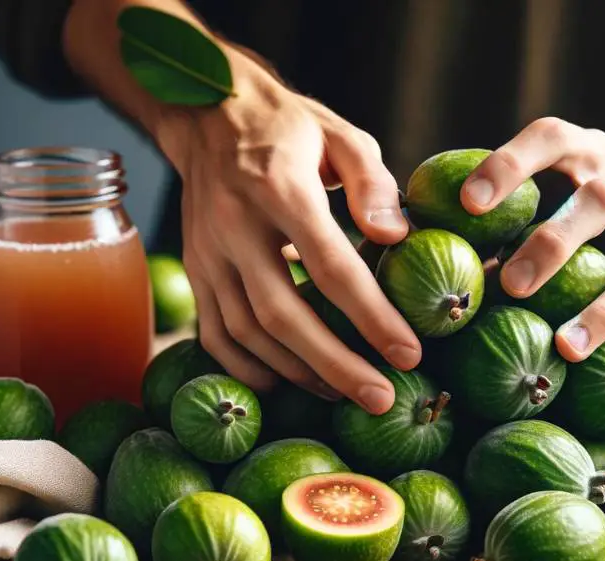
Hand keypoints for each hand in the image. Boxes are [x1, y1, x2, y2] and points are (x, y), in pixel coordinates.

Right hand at [155, 53, 419, 413]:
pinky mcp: (195, 270)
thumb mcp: (342, 137)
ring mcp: (207, 252)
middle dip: (335, 365)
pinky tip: (287, 384)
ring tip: (345, 393)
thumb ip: (373, 184)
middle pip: (282, 315)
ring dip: (297, 372)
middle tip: (380, 399)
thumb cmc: (290, 129)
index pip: (330, 266)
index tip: (409, 353)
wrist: (208, 116)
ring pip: (247, 332)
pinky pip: (214, 334)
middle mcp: (235, 226)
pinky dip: (248, 368)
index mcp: (280, 188)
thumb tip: (396, 236)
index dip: (371, 316)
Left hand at [461, 117, 604, 361]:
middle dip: (554, 244)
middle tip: (512, 286)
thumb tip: (411, 248)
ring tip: (566, 348)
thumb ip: (498, 217)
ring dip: (603, 310)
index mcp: (588, 153)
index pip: (551, 138)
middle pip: (599, 201)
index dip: (511, 164)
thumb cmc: (575, 215)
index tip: (469, 202)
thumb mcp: (548, 197)